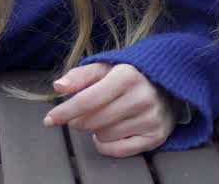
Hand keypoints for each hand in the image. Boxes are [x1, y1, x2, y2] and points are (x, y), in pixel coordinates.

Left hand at [43, 63, 175, 157]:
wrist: (168, 86)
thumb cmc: (131, 76)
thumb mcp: (106, 68)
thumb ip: (80, 75)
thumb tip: (58, 86)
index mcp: (128, 76)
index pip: (87, 100)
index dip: (65, 111)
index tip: (50, 120)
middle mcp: (142, 97)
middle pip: (92, 122)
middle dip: (81, 120)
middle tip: (88, 113)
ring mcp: (151, 118)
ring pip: (103, 136)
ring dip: (98, 130)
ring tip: (108, 118)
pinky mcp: (156, 135)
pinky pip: (119, 150)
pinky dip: (108, 145)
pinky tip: (112, 132)